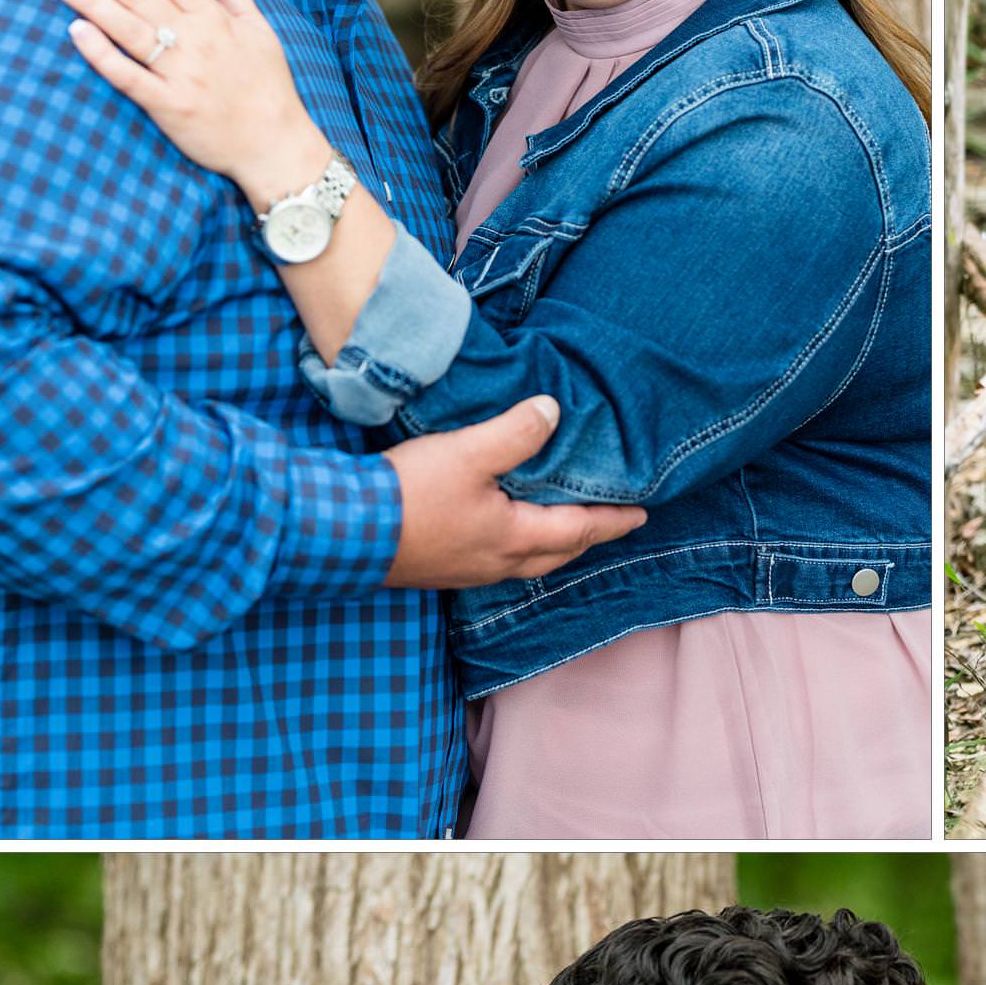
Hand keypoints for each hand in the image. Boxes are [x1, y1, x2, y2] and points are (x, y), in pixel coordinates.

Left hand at [49, 0, 325, 205]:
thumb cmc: (268, 87)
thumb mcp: (260, 29)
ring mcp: (180, 74)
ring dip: (89, 0)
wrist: (276, 146)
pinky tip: (77, 31)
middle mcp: (195, 40)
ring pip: (128, 28)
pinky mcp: (169, 107)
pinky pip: (129, 76)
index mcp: (214, 17)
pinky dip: (102, 53)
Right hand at [383, 397, 646, 587]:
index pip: (579, 529)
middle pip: (558, 553)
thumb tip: (552, 412)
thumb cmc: (409, 495)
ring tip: (564, 525)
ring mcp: (469, 572)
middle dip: (586, 537)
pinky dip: (518, 546)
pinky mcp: (442, 569)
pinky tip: (505, 532)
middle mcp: (498, 564)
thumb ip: (515, 433)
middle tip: (609, 522)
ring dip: (553, 545)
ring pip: (528, 561)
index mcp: (515, 539)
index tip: (642, 515)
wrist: (343, 533)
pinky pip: (498, 561)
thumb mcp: (468, 453)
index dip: (612, 520)